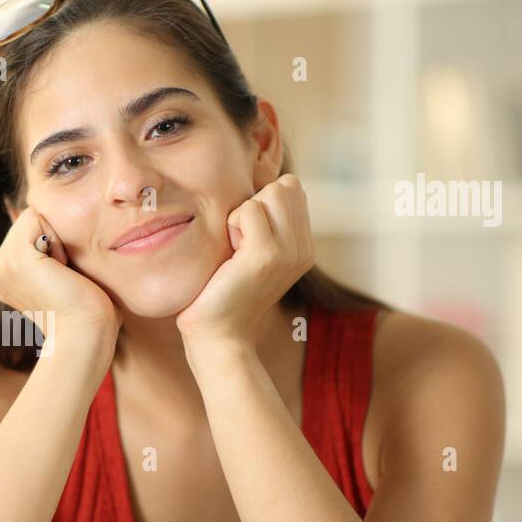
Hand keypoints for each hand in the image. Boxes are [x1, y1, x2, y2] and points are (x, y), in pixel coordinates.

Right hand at [0, 205, 121, 347]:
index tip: (61, 278)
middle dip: (53, 239)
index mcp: (3, 274)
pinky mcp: (16, 258)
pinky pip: (37, 217)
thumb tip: (44, 221)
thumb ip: (47, 251)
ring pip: (33, 217)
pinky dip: (57, 238)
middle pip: (29, 221)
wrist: (86, 335)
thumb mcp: (58, 275)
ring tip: (61, 275)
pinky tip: (61, 269)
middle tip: (62, 278)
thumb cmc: (85, 311)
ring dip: (57, 240)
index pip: (28, 230)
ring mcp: (1, 265)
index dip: (53, 244)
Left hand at [175, 174, 314, 347]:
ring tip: (234, 249)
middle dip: (255, 204)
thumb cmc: (221, 294)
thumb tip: (260, 185)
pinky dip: (231, 225)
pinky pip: (248, 208)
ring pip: (272, 192)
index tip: (246, 238)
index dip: (262, 203)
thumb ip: (263, 225)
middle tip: (238, 243)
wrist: (217, 336)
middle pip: (286, 185)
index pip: (293, 190)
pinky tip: (229, 256)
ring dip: (243, 214)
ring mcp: (289, 252)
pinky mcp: (267, 255)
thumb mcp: (250, 255)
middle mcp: (303, 249)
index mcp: (303, 248)